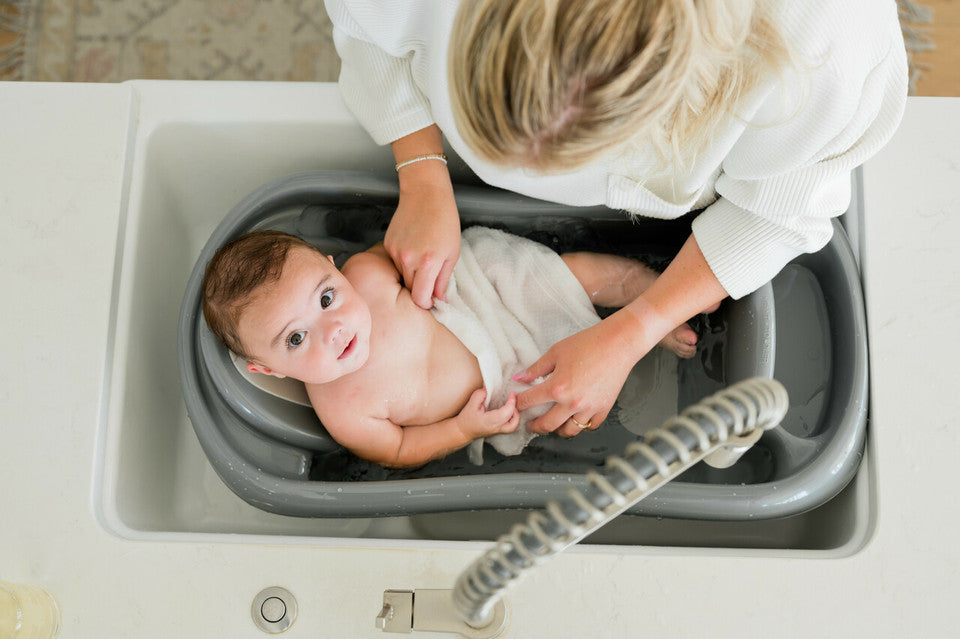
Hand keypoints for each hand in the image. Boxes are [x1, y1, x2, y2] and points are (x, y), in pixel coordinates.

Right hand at [386, 155, 460, 308]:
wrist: (426, 194)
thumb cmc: (444, 221)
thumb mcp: (452, 253)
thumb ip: (443, 280)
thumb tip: (438, 300)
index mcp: (428, 263)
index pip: (420, 298)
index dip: (426, 303)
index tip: (431, 300)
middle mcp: (408, 260)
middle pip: (410, 289)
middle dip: (420, 289)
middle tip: (430, 279)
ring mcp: (395, 252)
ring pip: (401, 276)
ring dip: (411, 275)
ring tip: (423, 259)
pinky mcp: (388, 244)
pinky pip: (394, 263)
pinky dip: (404, 262)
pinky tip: (413, 248)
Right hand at [456, 388, 519, 439]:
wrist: (463, 431)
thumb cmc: (466, 420)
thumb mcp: (470, 405)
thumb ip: (479, 395)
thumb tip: (488, 389)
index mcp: (489, 421)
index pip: (505, 414)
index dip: (511, 403)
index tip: (511, 394)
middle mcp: (495, 427)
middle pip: (513, 423)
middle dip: (516, 409)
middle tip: (513, 400)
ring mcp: (498, 431)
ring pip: (513, 427)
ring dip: (516, 416)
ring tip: (511, 406)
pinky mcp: (498, 430)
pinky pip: (510, 426)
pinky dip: (513, 418)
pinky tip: (509, 411)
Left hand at [516, 316, 646, 437]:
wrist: (619, 343)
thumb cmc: (590, 343)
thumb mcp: (556, 352)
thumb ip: (536, 368)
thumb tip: (520, 378)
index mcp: (557, 387)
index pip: (529, 401)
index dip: (519, 404)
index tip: (516, 404)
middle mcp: (572, 402)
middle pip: (547, 425)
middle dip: (534, 426)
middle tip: (530, 424)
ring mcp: (589, 408)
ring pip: (568, 430)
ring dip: (557, 429)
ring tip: (552, 424)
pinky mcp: (603, 409)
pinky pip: (589, 426)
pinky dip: (581, 425)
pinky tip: (575, 418)